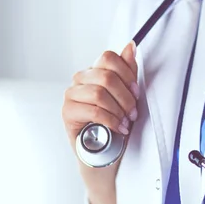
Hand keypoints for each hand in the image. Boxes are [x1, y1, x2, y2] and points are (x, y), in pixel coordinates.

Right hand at [61, 42, 138, 203]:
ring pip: (99, 92)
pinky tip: (118, 128)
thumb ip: (128, 73)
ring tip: (125, 122)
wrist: (106, 157)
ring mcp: (71, 96)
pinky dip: (110, 119)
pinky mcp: (68, 113)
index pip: (109, 58)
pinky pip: (92, 109)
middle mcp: (80, 80)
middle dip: (126, 96)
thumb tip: (130, 46)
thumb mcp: (128, 98)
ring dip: (118, 109)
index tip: (137, 92)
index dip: (127, 74)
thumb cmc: (117, 127)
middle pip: (105, 74)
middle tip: (133, 112)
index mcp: (95, 72)